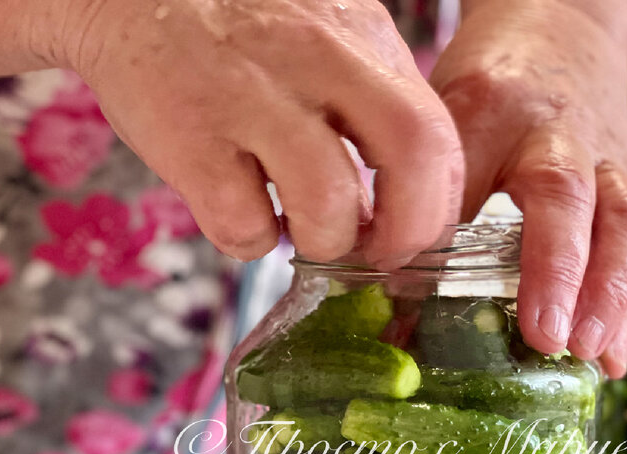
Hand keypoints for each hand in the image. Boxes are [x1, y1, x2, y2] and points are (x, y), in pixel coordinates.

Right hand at [44, 0, 463, 265]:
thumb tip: (405, 197)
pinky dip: (250, 240)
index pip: (436, 132)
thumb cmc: (234, 27)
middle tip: (379, 253)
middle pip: (411, 154)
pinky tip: (242, 211)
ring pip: (327, 206)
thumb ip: (370, 100)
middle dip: (407, 229)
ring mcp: (251, 101)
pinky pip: (243, 227)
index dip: (436, 202)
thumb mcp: (323, 33)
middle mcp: (316, 60)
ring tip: (299, 230)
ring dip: (323, 241)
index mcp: (359, 39)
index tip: (415, 231)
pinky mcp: (190, 140)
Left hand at [430, 0, 626, 376]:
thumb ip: (423, 199)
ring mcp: (606, 165)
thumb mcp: (444, 118)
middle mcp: (562, 138)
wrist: (566, 30)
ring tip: (588, 353)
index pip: (473, 171)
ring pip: (621, 225)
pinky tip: (614, 361)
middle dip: (558, 271)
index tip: (428, 292)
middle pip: (567, 200)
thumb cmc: (495, 82)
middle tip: (548, 336)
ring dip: (608, 295)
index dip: (449, 228)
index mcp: (497, 113)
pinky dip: (626, 307)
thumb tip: (391, 308)